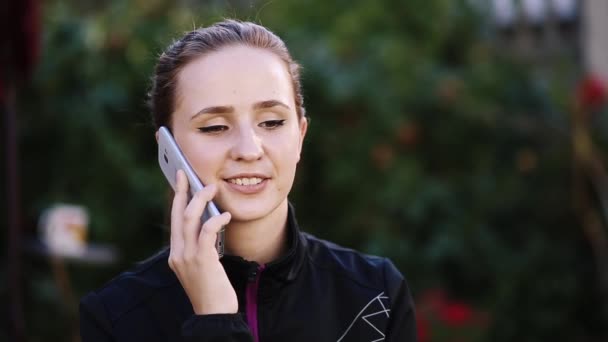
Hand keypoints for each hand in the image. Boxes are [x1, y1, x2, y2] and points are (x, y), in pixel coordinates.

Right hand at [168, 170, 236, 314]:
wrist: (214, 315)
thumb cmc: (212, 290)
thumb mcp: (202, 265)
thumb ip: (201, 246)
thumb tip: (210, 222)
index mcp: (176, 254)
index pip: (174, 220)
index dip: (177, 198)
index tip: (180, 180)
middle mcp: (177, 253)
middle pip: (178, 214)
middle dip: (183, 191)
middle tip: (189, 174)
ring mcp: (187, 257)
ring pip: (190, 218)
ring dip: (201, 199)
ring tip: (212, 189)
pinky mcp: (201, 260)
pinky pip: (206, 231)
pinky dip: (215, 219)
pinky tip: (225, 215)